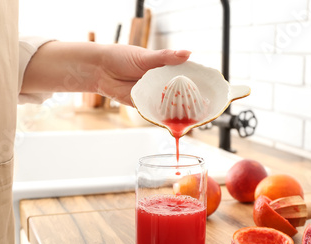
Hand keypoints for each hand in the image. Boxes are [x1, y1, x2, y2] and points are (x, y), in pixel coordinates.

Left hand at [21, 41, 190, 105]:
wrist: (100, 70)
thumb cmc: (122, 57)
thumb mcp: (146, 56)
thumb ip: (166, 58)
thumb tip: (187, 53)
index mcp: (165, 68)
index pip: (186, 76)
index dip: (197, 83)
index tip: (210, 89)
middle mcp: (161, 83)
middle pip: (180, 94)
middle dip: (190, 101)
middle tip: (203, 108)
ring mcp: (153, 95)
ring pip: (169, 105)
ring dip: (178, 112)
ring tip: (191, 118)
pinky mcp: (143, 106)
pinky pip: (155, 113)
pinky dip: (163, 118)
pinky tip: (173, 122)